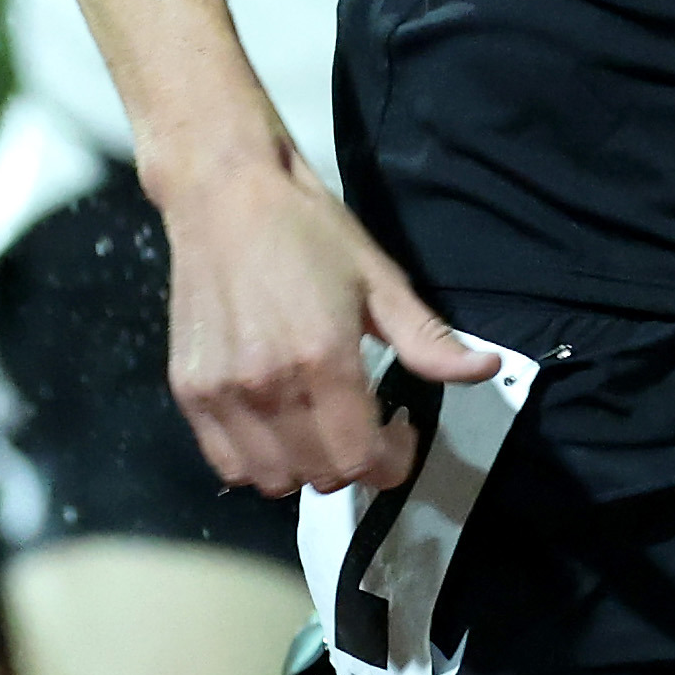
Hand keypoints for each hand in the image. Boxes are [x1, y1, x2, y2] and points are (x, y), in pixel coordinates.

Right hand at [156, 146, 497, 496]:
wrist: (222, 194)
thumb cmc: (307, 230)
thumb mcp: (379, 279)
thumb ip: (428, 339)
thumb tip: (486, 369)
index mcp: (323, 359)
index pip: (362, 460)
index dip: (393, 462)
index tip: (399, 432)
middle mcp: (268, 386)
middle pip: (322, 477)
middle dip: (355, 462)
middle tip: (361, 424)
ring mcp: (221, 392)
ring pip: (273, 481)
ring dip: (305, 468)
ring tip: (316, 427)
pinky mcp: (188, 390)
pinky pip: (227, 464)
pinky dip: (257, 461)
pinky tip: (274, 425)